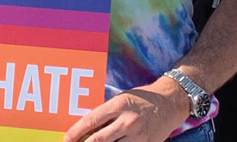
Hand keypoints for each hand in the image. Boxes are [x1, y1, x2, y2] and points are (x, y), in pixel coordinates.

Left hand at [63, 80, 189, 141]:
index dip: (76, 131)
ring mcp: (138, 136)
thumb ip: (106, 112)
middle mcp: (128, 121)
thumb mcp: (121, 99)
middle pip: (99, 140)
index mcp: (119, 105)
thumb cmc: (142, 98)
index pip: (92, 120)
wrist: (170, 103)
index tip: (66, 138)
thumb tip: (88, 126)